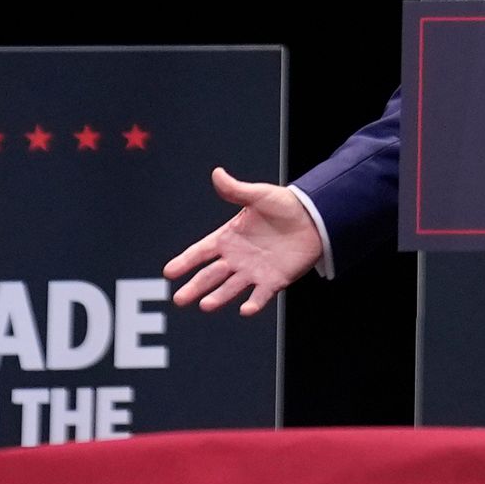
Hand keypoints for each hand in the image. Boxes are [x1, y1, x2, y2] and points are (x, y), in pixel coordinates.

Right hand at [166, 169, 322, 314]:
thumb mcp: (259, 195)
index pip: (201, 251)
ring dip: (219, 297)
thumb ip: (236, 190)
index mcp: (228, 237)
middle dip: (195, 287)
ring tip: (206, 305)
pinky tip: (245, 310)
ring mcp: (253, 272)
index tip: (169, 272)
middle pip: (210, 276)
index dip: (185, 261)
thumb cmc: (284, 205)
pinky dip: (253, 304)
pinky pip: (261, 295)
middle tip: (179, 299)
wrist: (315, 218)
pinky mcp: (273, 281)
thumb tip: (217, 173)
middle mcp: (236, 258)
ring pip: (230, 288)